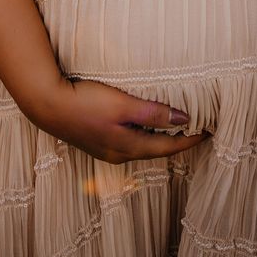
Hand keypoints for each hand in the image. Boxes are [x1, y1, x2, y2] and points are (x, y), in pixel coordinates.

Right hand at [33, 76, 207, 164]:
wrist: (46, 104)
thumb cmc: (85, 103)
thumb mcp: (122, 105)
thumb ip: (153, 114)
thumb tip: (184, 121)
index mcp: (128, 148)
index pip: (168, 147)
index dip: (190, 140)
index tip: (210, 131)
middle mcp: (119, 153)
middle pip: (156, 150)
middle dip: (178, 141)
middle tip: (198, 129)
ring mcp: (106, 148)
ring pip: (142, 145)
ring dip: (160, 137)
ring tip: (177, 126)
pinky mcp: (97, 138)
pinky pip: (130, 140)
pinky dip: (144, 133)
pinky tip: (144, 124)